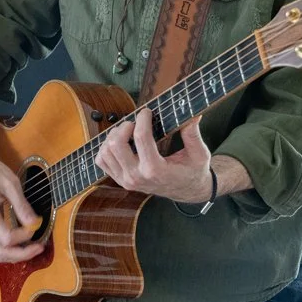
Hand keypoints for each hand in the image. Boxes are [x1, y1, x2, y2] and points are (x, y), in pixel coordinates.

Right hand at [0, 151, 43, 263]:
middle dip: (22, 255)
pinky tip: (23, 245)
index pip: (6, 238)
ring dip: (16, 256)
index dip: (24, 236)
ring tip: (33, 248)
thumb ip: (22, 205)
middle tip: (40, 247)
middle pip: (1, 253)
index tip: (36, 224)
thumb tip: (35, 223)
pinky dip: (10, 251)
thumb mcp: (11, 183)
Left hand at [95, 110, 212, 202]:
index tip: (147, 111)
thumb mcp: (199, 154)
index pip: (140, 137)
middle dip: (124, 126)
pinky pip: (102, 161)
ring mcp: (126, 180)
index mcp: (156, 170)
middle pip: (116, 144)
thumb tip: (194, 115)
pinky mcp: (120, 180)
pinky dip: (106, 148)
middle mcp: (137, 176)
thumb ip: (194, 135)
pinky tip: (120, 142)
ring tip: (127, 131)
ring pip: (106, 151)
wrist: (187, 191)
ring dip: (114, 135)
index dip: (142, 118)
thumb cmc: (193, 171)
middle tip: (135, 122)